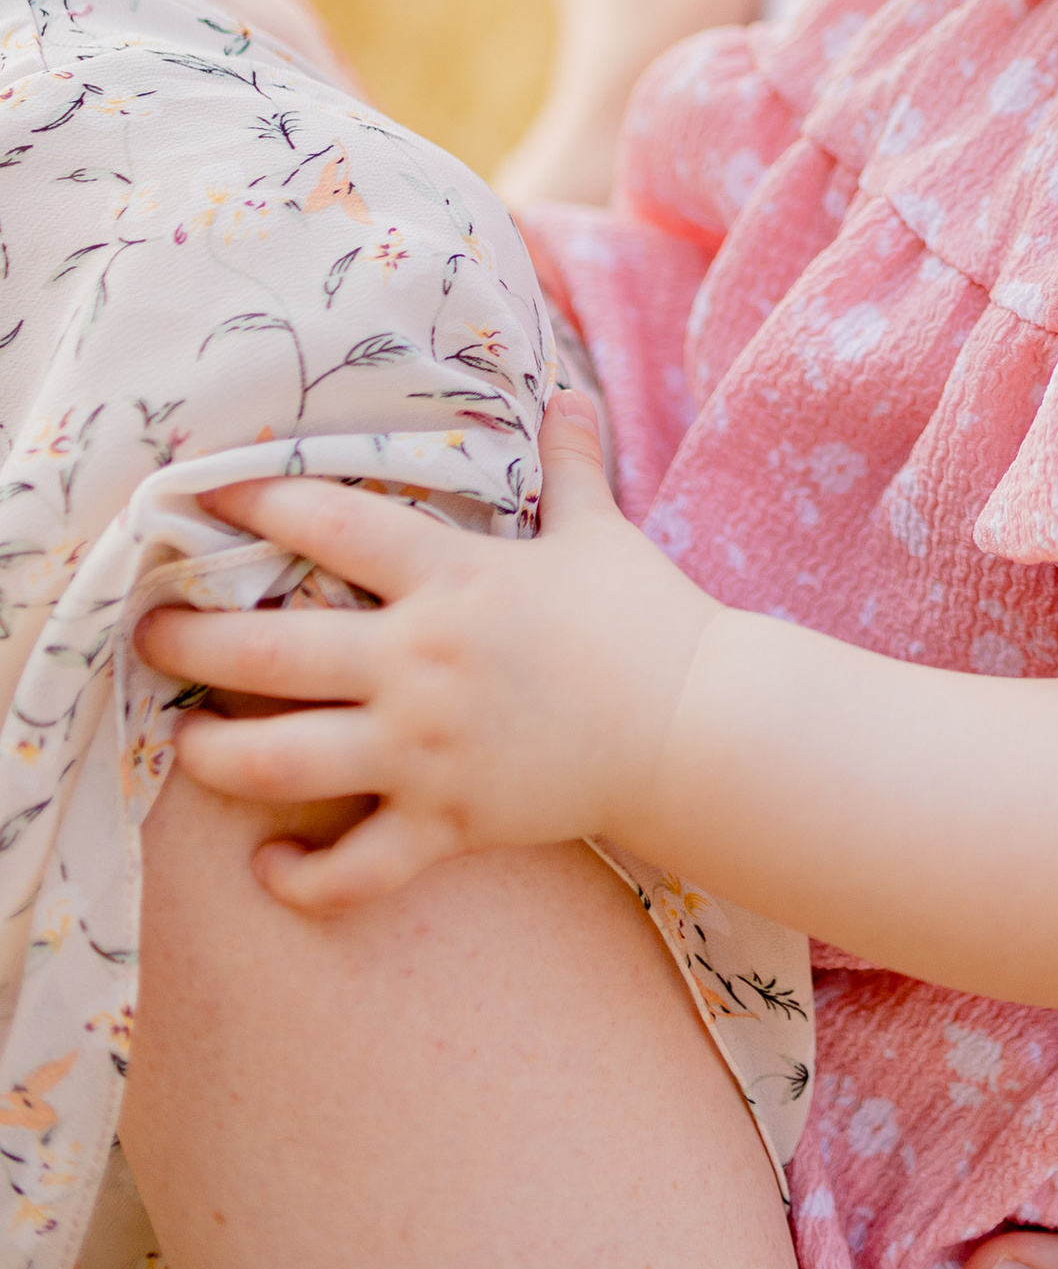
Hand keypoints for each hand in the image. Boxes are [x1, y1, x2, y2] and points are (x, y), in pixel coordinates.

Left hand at [134, 397, 716, 911]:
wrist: (695, 726)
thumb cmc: (645, 620)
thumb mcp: (600, 530)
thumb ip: (570, 462)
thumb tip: (567, 390)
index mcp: (451, 579)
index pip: (326, 522)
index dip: (251, 501)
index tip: (196, 495)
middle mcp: (420, 663)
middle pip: (265, 652)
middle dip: (188, 643)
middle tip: (151, 635)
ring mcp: (427, 751)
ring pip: (281, 764)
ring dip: (214, 758)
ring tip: (185, 744)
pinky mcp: (447, 823)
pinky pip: (353, 870)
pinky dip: (302, 878)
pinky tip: (269, 866)